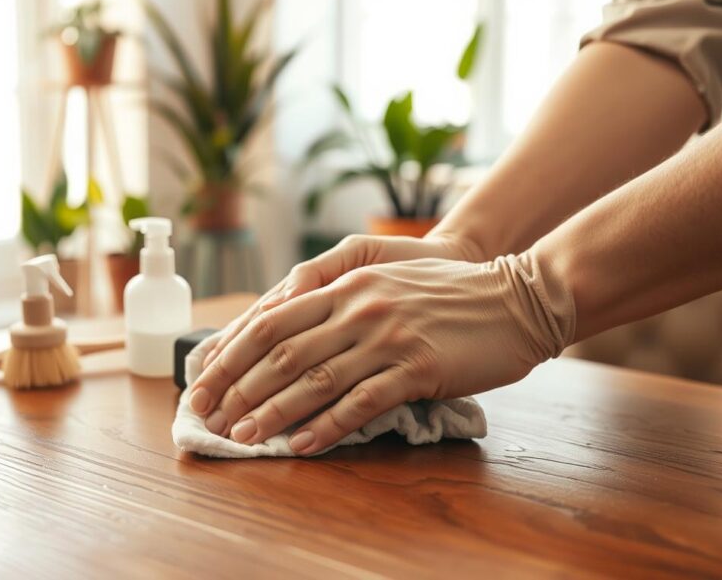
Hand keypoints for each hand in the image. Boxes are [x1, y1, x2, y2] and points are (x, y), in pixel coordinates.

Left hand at [188, 251, 574, 454]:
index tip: (204, 381)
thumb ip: (338, 295)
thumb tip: (287, 324)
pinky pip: (361, 403)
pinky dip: (327, 426)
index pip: (271, 321)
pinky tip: (302, 445)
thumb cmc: (449, 291)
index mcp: (346, 286)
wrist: (516, 296)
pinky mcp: (416, 369)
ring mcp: (387, 339)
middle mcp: (358, 309)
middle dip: (237, 387)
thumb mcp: (386, 276)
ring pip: (313, 380)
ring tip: (242, 435)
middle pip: (281, 352)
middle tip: (209, 416)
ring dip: (272, 412)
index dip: (231, 354)